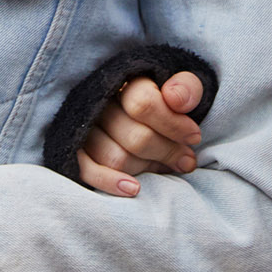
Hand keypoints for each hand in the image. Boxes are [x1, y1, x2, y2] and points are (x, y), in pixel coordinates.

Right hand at [76, 71, 205, 197]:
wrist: (142, 115)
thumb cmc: (164, 103)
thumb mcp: (180, 88)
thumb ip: (186, 88)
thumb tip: (177, 101)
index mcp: (124, 82)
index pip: (144, 105)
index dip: (174, 126)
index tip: (194, 137)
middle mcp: (99, 103)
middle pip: (135, 138)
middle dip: (167, 152)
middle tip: (186, 160)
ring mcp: (84, 129)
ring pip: (116, 158)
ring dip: (148, 168)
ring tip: (166, 167)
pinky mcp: (76, 152)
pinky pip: (86, 171)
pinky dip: (109, 182)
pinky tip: (134, 189)